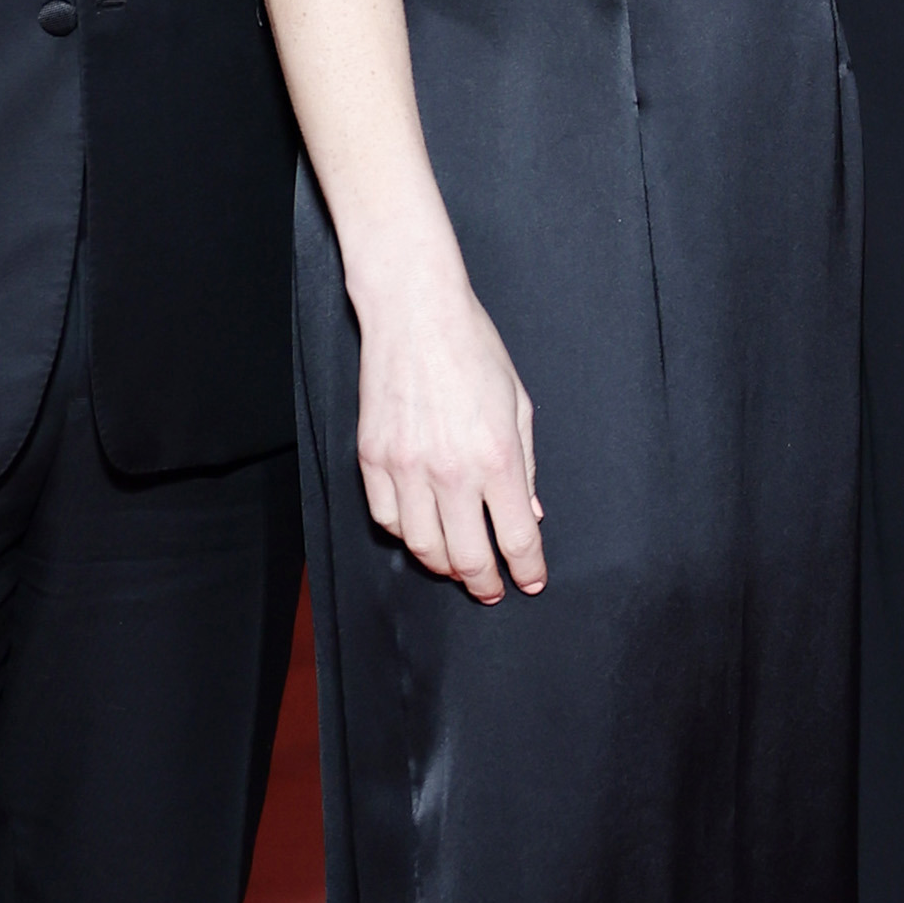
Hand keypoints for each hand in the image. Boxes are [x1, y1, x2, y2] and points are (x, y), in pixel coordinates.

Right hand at [353, 266, 544, 600]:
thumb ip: (526, 465)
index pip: (517, 537)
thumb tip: (532, 512)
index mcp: (497, 456)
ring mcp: (406, 467)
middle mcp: (451, 470)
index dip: (527, 569)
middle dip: (484, 582)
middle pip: (467, 556)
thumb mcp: (518, 405)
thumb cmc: (473, 350)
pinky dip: (405, 534)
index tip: (530, 582)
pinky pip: (387, 518)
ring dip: (443, 564)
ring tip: (457, 564)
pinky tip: (421, 529)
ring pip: (422, 546)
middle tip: (491, 589)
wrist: (415, 313)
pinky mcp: (371, 458)